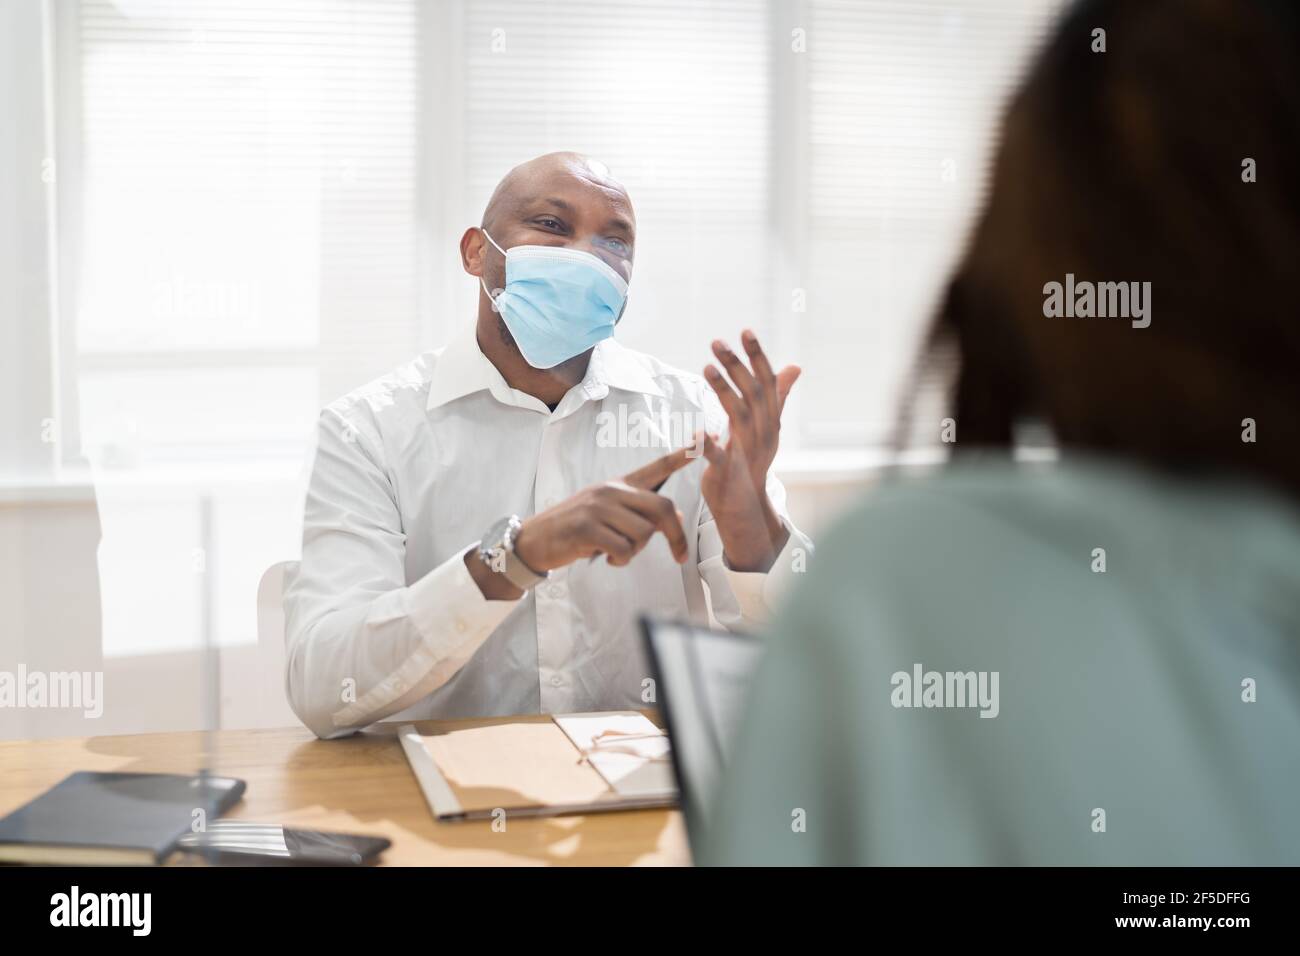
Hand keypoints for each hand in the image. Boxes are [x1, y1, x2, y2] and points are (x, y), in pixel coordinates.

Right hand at [466, 445, 697, 600]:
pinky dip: (619, 560)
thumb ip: (640, 513)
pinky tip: (605, 557)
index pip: (657, 467)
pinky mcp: (587, 527)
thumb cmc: (577, 530)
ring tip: (616, 551)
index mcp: (620, 484)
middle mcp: (612, 490)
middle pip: (662, 508)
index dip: (682, 455)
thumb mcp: (609, 515)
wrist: (535, 540)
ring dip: (635, 552)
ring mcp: (598, 507)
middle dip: (676, 536)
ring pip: (643, 534)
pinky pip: (623, 549)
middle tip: (680, 556)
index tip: (704, 438)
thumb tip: (674, 519)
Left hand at [700, 329, 800, 571]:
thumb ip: (778, 395)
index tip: (746, 330)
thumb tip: (795, 366)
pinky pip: (719, 456)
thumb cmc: (753, 460)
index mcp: (769, 419)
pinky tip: (696, 432)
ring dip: (724, 390)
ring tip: (707, 368)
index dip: (758, 356)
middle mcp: (763, 432)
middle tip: (717, 341)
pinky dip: (708, 445)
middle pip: (752, 392)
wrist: (746, 505)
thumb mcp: (768, 425)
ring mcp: (747, 451)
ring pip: (739, 416)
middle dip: (736, 364)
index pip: (767, 381)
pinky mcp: (728, 471)